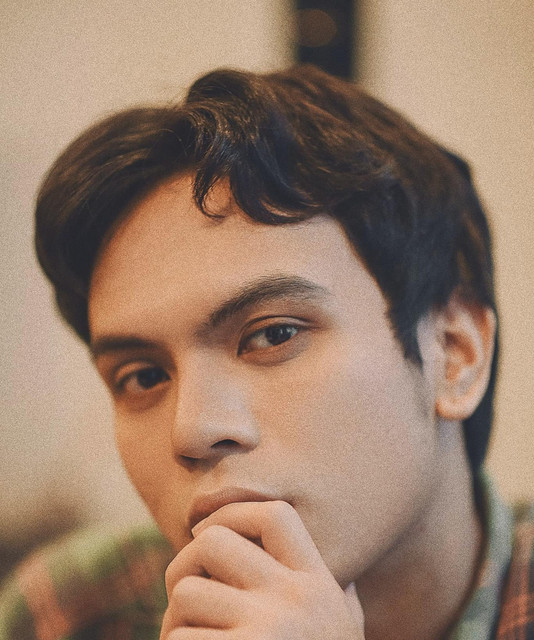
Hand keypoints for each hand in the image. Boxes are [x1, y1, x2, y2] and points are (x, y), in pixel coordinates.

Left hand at [160, 500, 364, 638]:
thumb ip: (330, 589)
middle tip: (185, 598)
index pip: (275, 515)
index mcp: (320, 587)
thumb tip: (290, 537)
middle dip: (184, 567)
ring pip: (185, 595)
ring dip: (175, 625)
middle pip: (212, 542)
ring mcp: (267, 634)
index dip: (233, 513)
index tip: (205, 533)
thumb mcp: (340, 630)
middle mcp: (297, 601)